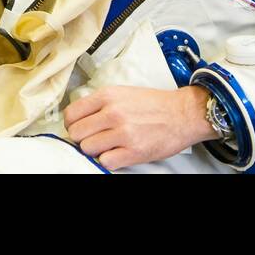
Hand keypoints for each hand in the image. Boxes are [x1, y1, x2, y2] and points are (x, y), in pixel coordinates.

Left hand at [64, 84, 217, 169]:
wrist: (182, 113)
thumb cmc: (154, 104)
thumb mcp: (122, 93)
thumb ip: (100, 103)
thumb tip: (80, 117)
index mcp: (107, 96)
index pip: (71, 114)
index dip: (72, 124)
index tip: (78, 128)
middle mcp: (112, 113)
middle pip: (76, 133)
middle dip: (82, 138)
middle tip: (92, 139)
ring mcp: (123, 132)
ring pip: (88, 148)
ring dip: (94, 151)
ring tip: (106, 146)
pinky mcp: (134, 151)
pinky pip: (105, 162)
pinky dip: (108, 161)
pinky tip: (116, 154)